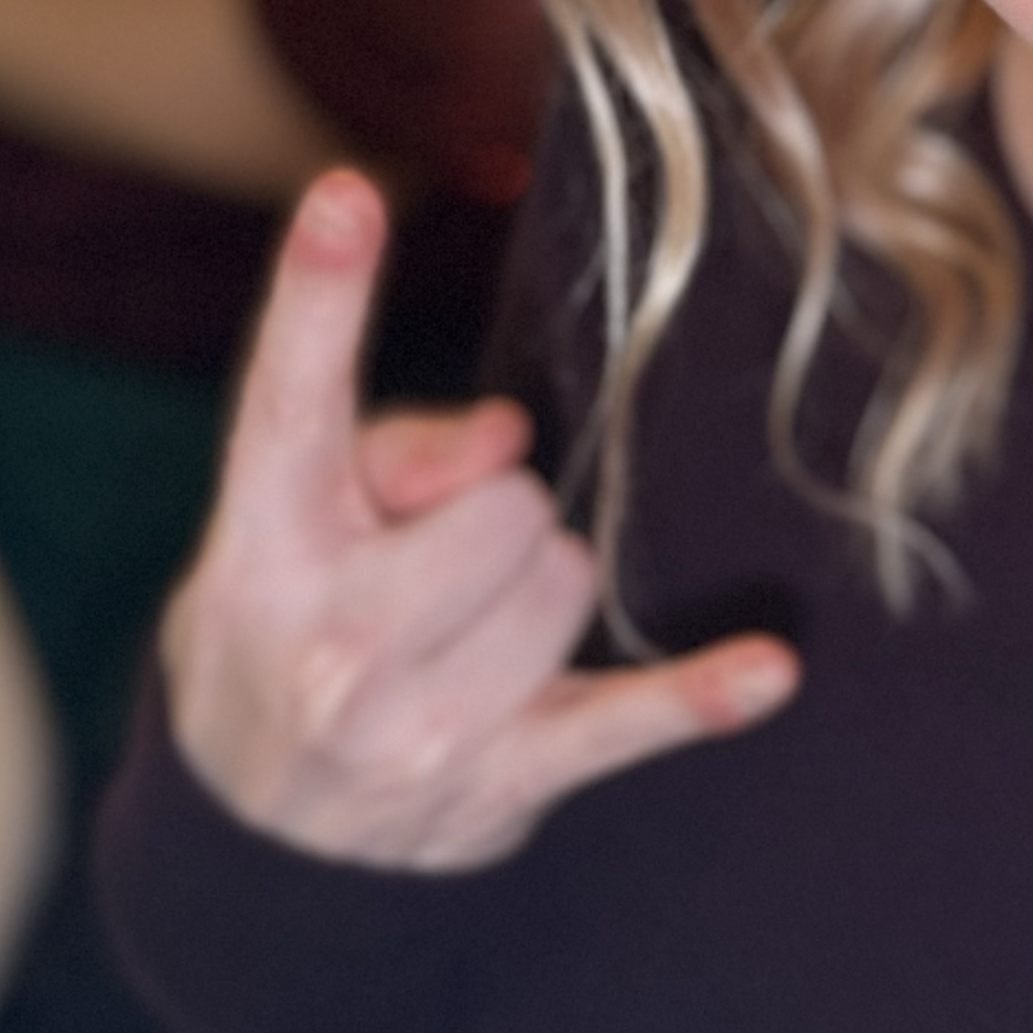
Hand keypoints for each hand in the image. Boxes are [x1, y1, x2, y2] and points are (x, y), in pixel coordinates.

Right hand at [162, 169, 799, 868]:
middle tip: (449, 557)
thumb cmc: (295, 622)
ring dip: (544, 592)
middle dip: (499, 512)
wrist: (266, 838)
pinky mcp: (502, 780)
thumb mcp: (290, 527)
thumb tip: (506, 441)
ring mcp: (414, 725)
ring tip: (475, 631)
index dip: (320, 291)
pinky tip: (768, 670)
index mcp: (264, 541)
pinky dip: (698, 698)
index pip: (287, 397)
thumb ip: (389, 448)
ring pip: (568, 581)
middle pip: (503, 500)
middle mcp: (328, 639)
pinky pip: (624, 724)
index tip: (349, 194)